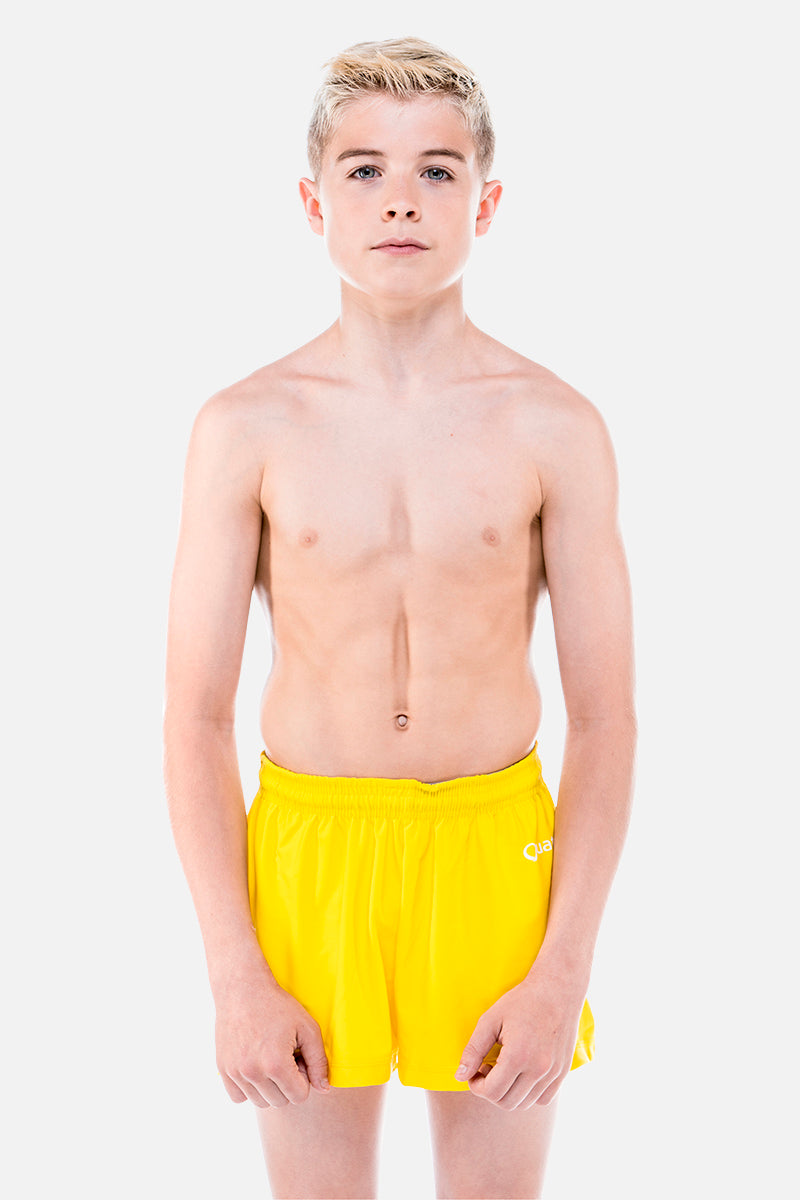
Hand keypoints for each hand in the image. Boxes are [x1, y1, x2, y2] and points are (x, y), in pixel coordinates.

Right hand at [214, 962, 330, 1107]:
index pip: (299, 1096)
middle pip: (280, 1102)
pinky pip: (238, 1097)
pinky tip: (255, 1065)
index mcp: (276, 1064)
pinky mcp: (222, 1069)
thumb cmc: (278, 1006)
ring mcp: (235, 1072)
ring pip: (260, 1102)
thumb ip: (319, 1061)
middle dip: (288, 1083)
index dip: (304, 1077)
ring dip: (269, 1087)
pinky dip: (248, 1088)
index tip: (298, 1056)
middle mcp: (253, 1073)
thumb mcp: (307, 1027)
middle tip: (286, 1056)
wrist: (242, 989)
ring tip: (270, 1059)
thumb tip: (324, 1090)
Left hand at [453, 970, 583, 1108]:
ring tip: (504, 1068)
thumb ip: (473, 1050)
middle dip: (490, 1091)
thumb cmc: (521, 1002)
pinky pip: (543, 1099)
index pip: (491, 1092)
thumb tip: (460, 1076)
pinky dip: (529, 1094)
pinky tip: (522, 1073)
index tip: (475, 1071)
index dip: (476, 1086)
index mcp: (518, 1056)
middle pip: (507, 1103)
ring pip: (524, 1104)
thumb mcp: (490, 1020)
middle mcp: (539, 1069)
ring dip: (508, 1093)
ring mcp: (553, 1073)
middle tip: (487, 1069)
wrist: (557, 990)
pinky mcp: (563, 1072)